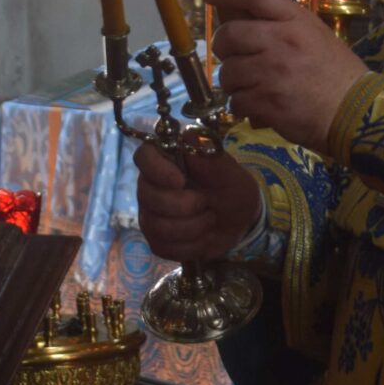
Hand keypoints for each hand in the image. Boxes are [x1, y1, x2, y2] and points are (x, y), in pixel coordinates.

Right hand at [133, 141, 261, 260]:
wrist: (239, 220)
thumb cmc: (231, 187)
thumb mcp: (231, 172)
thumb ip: (210, 156)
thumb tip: (189, 137)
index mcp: (167, 160)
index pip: (144, 156)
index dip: (156, 170)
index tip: (179, 181)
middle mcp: (151, 185)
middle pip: (147, 196)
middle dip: (183, 205)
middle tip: (207, 203)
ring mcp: (150, 213)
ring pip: (155, 226)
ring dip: (192, 227)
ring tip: (209, 218)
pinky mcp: (156, 239)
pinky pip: (162, 247)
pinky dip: (190, 246)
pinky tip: (203, 236)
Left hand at [209, 0, 369, 155]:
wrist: (356, 113)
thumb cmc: (338, 74)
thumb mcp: (316, 37)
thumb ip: (284, 28)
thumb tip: (245, 25)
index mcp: (296, 21)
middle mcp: (281, 40)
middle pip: (229, 34)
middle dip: (224, 48)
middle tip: (234, 57)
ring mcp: (271, 71)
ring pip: (228, 72)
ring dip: (234, 83)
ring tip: (252, 88)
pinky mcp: (266, 101)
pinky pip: (235, 101)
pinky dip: (243, 107)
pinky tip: (258, 108)